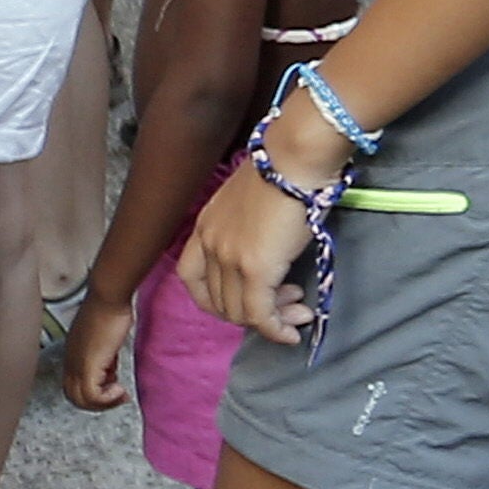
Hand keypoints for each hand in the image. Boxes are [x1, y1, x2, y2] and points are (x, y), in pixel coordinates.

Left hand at [63, 294, 134, 411]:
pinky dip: (107, 399)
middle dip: (98, 403)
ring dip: (103, 403)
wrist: (107, 296)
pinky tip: (120, 388)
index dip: (93, 392)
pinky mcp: (88, 366)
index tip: (113, 385)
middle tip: (117, 395)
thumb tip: (111, 364)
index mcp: (72, 354)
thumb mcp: (104, 337)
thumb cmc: (109, 308)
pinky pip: (92, 396)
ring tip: (120, 393)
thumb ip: (103, 353)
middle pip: (74, 398)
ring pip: (80, 400)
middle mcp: (70, 361)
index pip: (73, 386)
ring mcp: (77, 364)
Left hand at [182, 167, 320, 342]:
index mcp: (205, 226)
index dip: (214, 299)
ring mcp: (230, 258)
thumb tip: (268, 249)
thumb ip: (247, 227)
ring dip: (270, 320)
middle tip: (287, 304)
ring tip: (297, 311)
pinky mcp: (256, 269)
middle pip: (218, 301)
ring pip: (240, 312)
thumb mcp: (251, 199)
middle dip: (251, 312)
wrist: (295, 155)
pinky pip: (260, 314)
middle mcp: (210, 244)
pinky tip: (291, 333)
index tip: (245, 300)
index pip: (191, 278)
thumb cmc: (283, 167)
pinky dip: (275, 329)